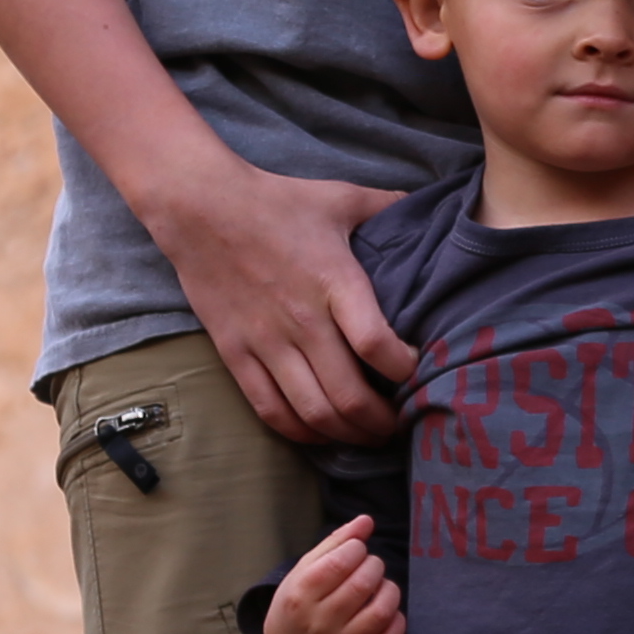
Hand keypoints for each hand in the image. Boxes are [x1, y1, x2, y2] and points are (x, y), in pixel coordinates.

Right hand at [141, 156, 415, 442]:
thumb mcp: (341, 197)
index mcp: (335, 281)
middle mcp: (302, 319)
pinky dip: (300, 433)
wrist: (199, 208)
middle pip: (348, 395)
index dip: (406, 370)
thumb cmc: (277, 201)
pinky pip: (270, 410)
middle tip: (402, 424)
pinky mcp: (235, 354)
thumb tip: (434, 207)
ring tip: (368, 436)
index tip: (420, 371)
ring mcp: (265, 342)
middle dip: (383, 421)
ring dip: (346, 435)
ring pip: (312, 413)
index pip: (376, 344)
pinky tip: (321, 434)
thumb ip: (389, 207)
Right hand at [263, 518, 406, 633]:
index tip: (356, 549)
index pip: (340, 563)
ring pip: (381, 611)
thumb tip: (367, 520)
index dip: (357, 549)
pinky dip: (397, 620)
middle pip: (363, 584)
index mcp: (301, 596)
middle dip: (374, 566)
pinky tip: (386, 611)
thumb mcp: (305, 569)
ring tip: (380, 586)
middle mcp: (319, 624)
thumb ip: (336, 542)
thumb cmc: (298, 602)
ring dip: (389, 590)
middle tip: (370, 565)